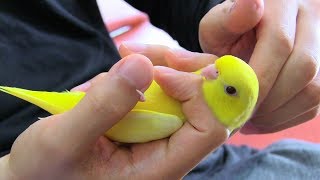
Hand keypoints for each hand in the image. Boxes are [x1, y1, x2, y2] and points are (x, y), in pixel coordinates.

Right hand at [0, 49, 226, 178]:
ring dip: (152, 66)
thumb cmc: (45, 171)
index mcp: (159, 168)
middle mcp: (166, 151)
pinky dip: (137, 73)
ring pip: (178, 89)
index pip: (207, 130)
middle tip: (136, 52)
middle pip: (200, 103)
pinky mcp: (143, 120)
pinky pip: (155, 88)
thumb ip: (103, 108)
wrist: (38, 172)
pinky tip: (110, 77)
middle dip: (176, 69)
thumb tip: (143, 67)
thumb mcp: (63, 142)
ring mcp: (156, 133)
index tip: (158, 73)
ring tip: (117, 61)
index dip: (194, 94)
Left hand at [199, 0, 319, 132]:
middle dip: (266, 99)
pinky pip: (316, 102)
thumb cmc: (230, 31)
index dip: (253, 79)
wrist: (253, 33)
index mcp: (281, 3)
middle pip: (303, 68)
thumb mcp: (216, 28)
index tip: (229, 100)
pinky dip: (286, 116)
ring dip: (277, 112)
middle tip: (238, 116)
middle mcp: (312, 17)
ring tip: (247, 119)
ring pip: (314, 88)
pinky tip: (261, 118)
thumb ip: (203, 47)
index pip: (278, 44)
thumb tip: (176, 58)